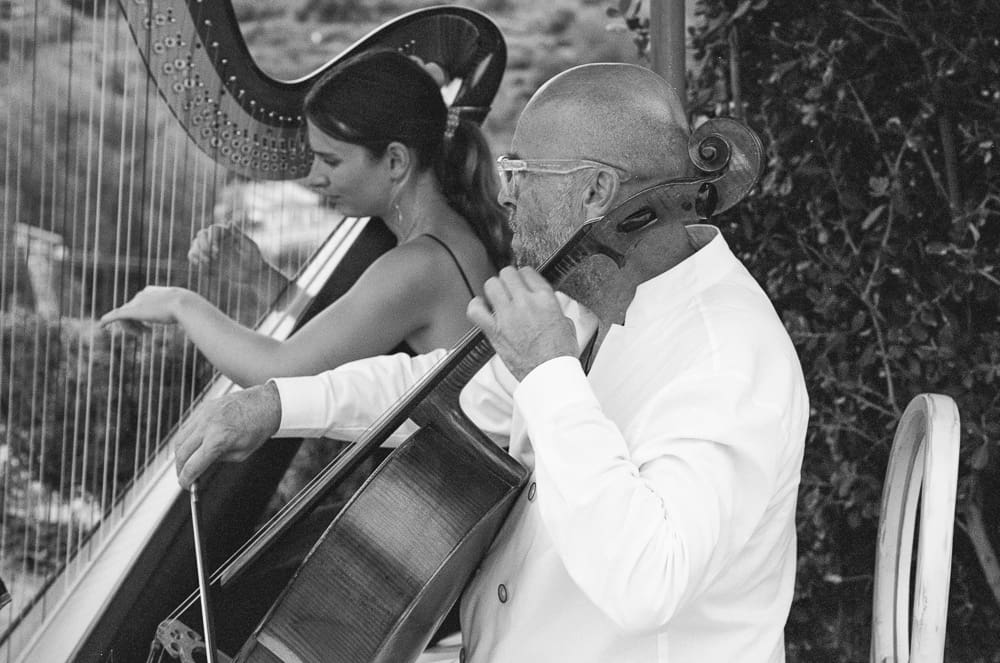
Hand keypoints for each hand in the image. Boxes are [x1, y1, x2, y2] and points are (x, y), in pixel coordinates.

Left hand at [99, 286, 189, 334]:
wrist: (183, 304)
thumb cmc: (188, 307)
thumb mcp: (184, 308)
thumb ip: (183, 310)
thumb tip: (195, 313)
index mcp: (152, 291)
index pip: (140, 303)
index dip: (143, 317)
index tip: (149, 328)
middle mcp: (142, 294)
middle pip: (131, 310)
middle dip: (136, 323)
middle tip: (146, 334)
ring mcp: (136, 302)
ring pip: (125, 316)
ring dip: (131, 328)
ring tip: (143, 334)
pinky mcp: (131, 311)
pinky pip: (114, 315)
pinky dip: (106, 320)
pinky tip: (100, 326)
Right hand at [174, 382, 281, 489]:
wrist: (267, 401)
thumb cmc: (258, 428)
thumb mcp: (242, 453)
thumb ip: (219, 460)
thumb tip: (201, 466)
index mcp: (218, 439)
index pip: (193, 465)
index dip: (186, 479)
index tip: (186, 485)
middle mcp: (207, 425)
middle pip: (181, 453)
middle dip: (180, 468)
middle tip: (184, 476)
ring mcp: (203, 414)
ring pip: (179, 438)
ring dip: (180, 454)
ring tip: (186, 463)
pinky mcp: (204, 406)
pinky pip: (187, 426)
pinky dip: (185, 439)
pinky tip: (192, 446)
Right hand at [188, 223, 268, 285]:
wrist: (254, 275)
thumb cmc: (255, 259)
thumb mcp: (250, 247)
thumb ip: (239, 235)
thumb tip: (230, 222)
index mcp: (227, 234)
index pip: (212, 229)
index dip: (211, 238)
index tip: (216, 251)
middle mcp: (218, 240)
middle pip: (201, 235)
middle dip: (202, 245)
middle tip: (209, 257)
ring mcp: (212, 250)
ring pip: (196, 244)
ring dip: (197, 252)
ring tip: (206, 262)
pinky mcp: (209, 260)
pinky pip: (195, 256)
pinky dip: (193, 258)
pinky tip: (197, 264)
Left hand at [467, 266, 578, 380]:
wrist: (550, 374)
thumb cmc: (559, 354)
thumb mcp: (566, 323)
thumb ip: (552, 308)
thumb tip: (547, 305)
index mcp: (545, 299)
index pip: (527, 272)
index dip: (524, 276)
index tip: (523, 282)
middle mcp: (525, 303)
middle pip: (508, 274)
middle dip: (508, 279)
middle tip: (510, 288)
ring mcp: (507, 316)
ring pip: (491, 285)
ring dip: (494, 289)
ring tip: (497, 296)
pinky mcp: (494, 331)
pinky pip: (475, 310)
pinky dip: (476, 306)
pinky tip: (481, 307)